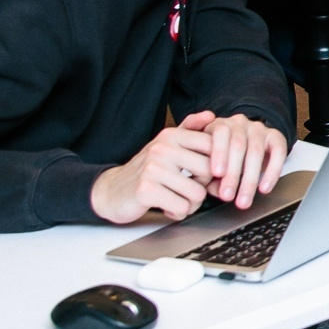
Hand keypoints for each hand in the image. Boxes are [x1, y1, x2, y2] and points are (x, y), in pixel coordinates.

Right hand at [90, 112, 287, 223]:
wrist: (112, 191)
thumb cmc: (147, 171)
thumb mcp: (168, 146)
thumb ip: (190, 130)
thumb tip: (211, 115)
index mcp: (171, 135)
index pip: (213, 146)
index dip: (216, 165)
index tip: (203, 174)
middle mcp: (162, 148)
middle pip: (209, 171)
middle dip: (203, 186)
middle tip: (187, 188)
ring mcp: (153, 168)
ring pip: (198, 194)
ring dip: (191, 204)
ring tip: (176, 198)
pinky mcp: (146, 190)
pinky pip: (182, 207)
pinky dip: (177, 212)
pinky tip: (166, 206)